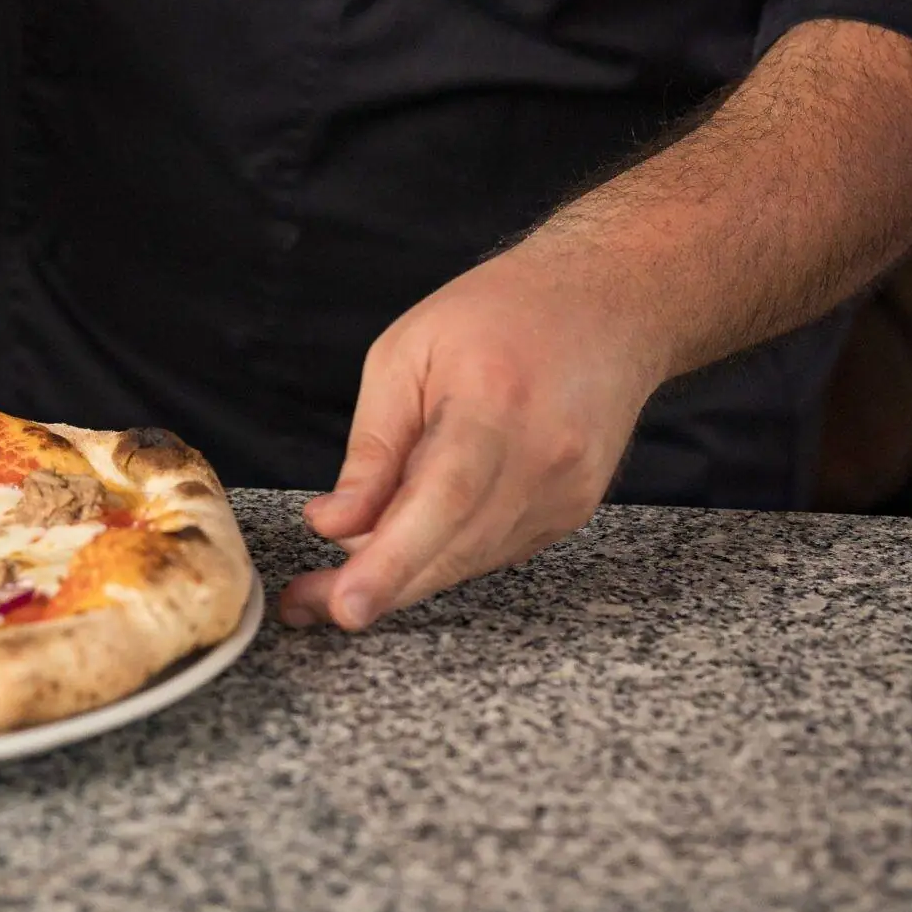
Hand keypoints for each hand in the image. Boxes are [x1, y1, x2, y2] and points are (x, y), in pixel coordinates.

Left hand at [278, 238, 667, 630]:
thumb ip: (372, 449)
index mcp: (494, 405)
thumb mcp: (404, 354)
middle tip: (304, 603)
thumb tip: (333, 525)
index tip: (344, 606)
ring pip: (469, 562)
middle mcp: (543, 459)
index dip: (391, 562)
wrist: (606, 304)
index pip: (441, 501)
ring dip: (403, 574)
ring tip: (337, 576)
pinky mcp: (573, 512)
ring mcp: (567, 493)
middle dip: (374, 587)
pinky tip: (412, 533)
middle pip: (453, 550)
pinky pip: (492, 551)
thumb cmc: (497, 315)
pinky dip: (444, 552)